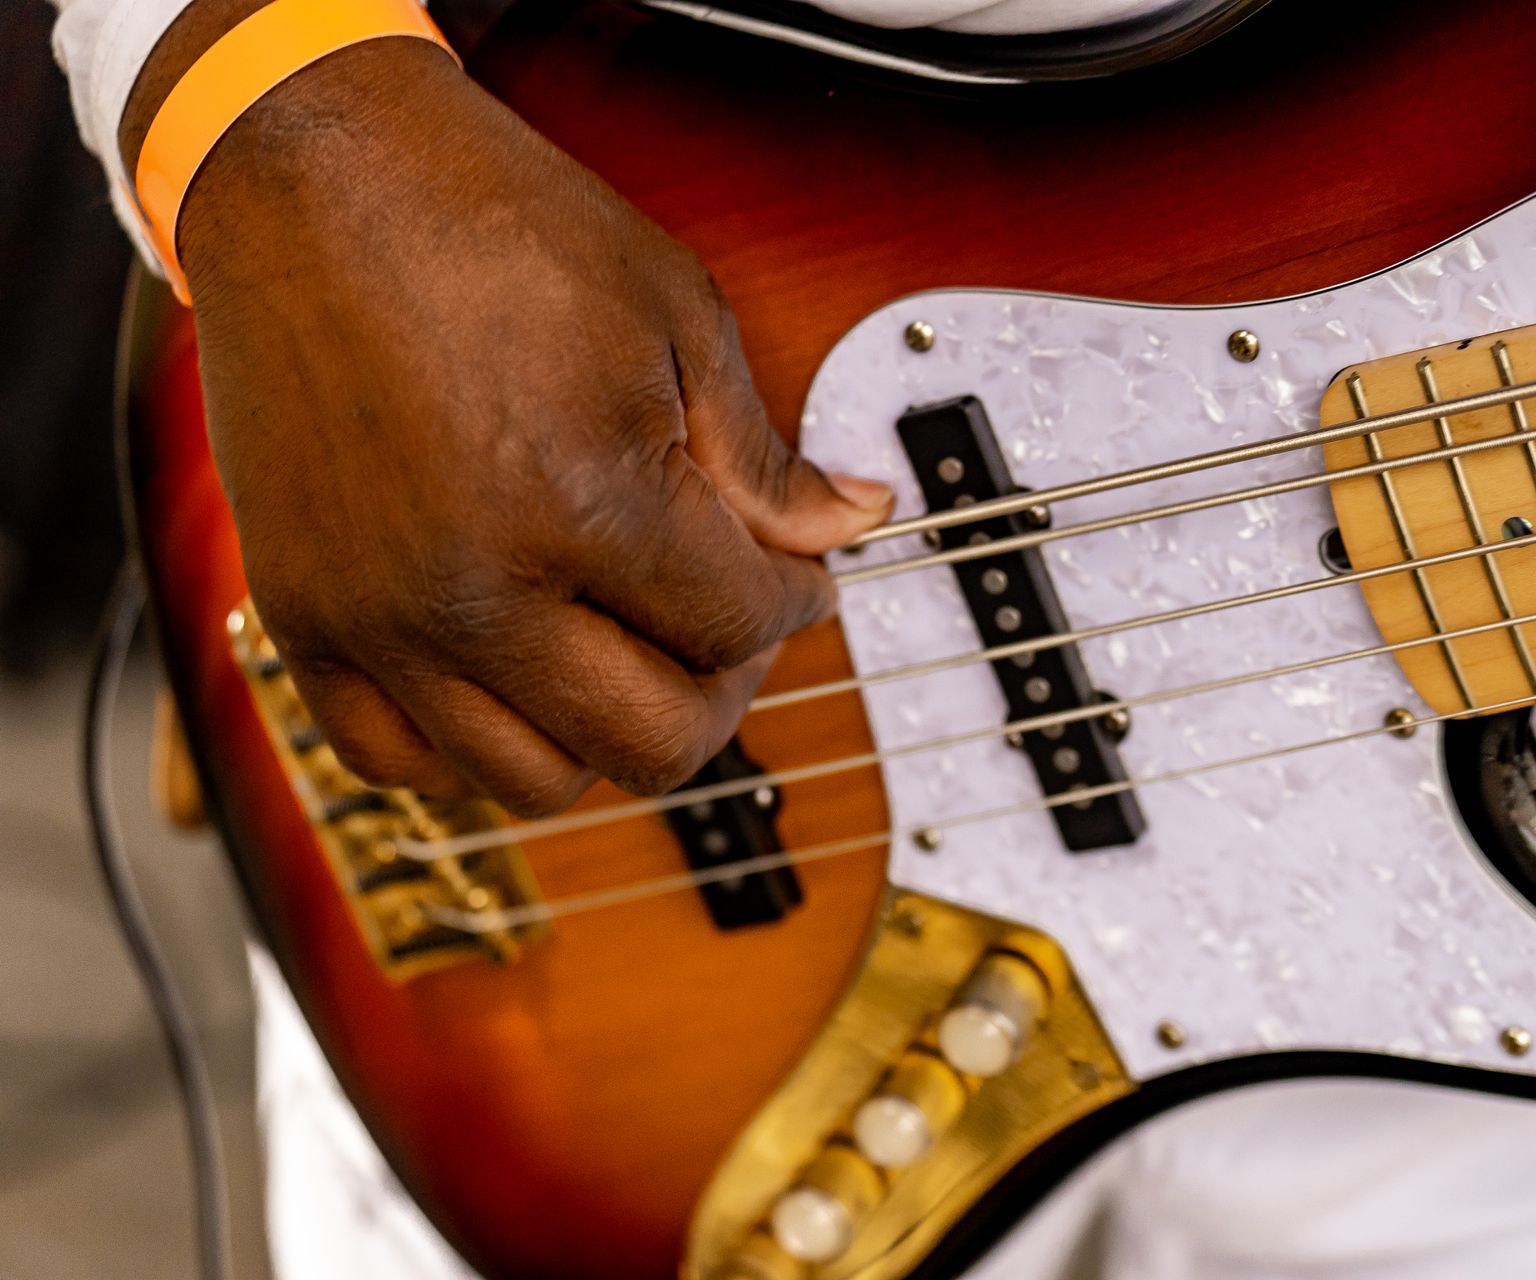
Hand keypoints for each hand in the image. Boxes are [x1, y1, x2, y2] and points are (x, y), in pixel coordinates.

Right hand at [169, 40, 891, 815]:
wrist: (313, 173)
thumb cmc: (494, 225)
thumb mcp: (674, 316)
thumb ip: (766, 458)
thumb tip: (855, 524)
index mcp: (585, 502)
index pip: (738, 627)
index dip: (795, 601)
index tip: (794, 575)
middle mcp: (476, 587)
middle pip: (657, 740)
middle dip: (722, 687)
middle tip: (724, 625)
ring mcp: (380, 617)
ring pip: (537, 781)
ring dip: (606, 734)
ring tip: (623, 652)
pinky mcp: (304, 619)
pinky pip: (398, 762)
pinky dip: (470, 746)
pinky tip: (513, 677)